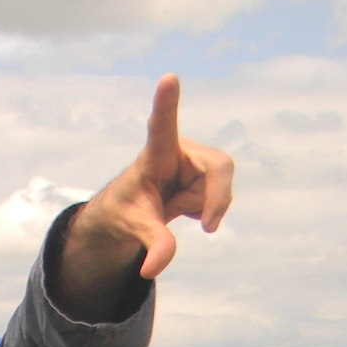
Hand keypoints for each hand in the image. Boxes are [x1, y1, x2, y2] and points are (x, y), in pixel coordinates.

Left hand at [61, 74, 234, 313]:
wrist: (131, 214)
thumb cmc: (125, 211)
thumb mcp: (133, 228)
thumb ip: (150, 245)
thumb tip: (153, 270)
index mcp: (155, 153)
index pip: (162, 125)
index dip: (167, 103)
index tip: (168, 77)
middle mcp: (180, 151)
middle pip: (220, 166)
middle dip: (217, 198)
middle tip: (207, 227)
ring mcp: (196, 162)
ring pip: (221, 187)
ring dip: (204, 208)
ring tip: (176, 210)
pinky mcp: (207, 174)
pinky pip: (220, 197)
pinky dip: (207, 211)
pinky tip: (187, 209)